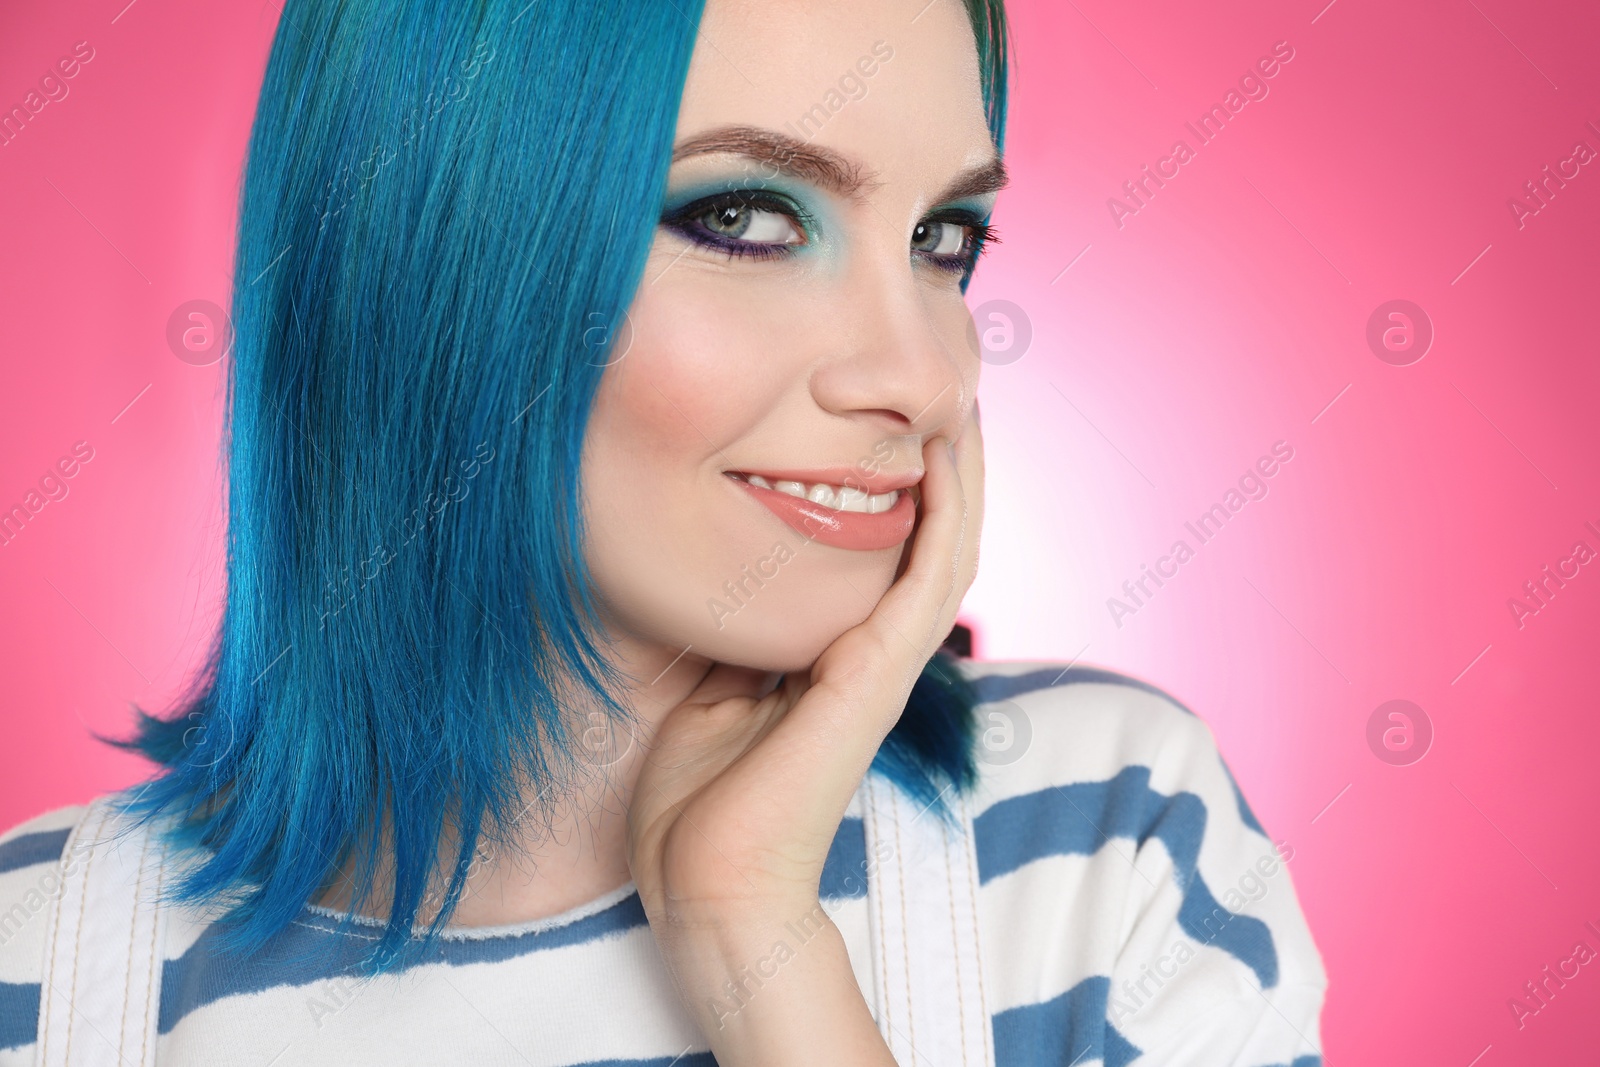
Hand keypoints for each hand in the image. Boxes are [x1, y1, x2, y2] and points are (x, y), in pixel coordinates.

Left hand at [625, 406, 983, 1062]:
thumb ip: (740, 644)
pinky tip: (944, 458)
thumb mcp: (711, 696)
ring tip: (962, 409)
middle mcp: (872, 659)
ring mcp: (882, 667)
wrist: (709, 886)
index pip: (887, 563)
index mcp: (834, 663)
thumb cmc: (700, 806)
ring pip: (948, 553)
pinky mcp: (876, 675)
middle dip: (945, 475)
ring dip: (962, 481)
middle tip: (949, 400)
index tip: (891, 427)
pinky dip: (944, 514)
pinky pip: (929, 577)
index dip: (902, 496)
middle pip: (932, 548)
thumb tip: (738, 593)